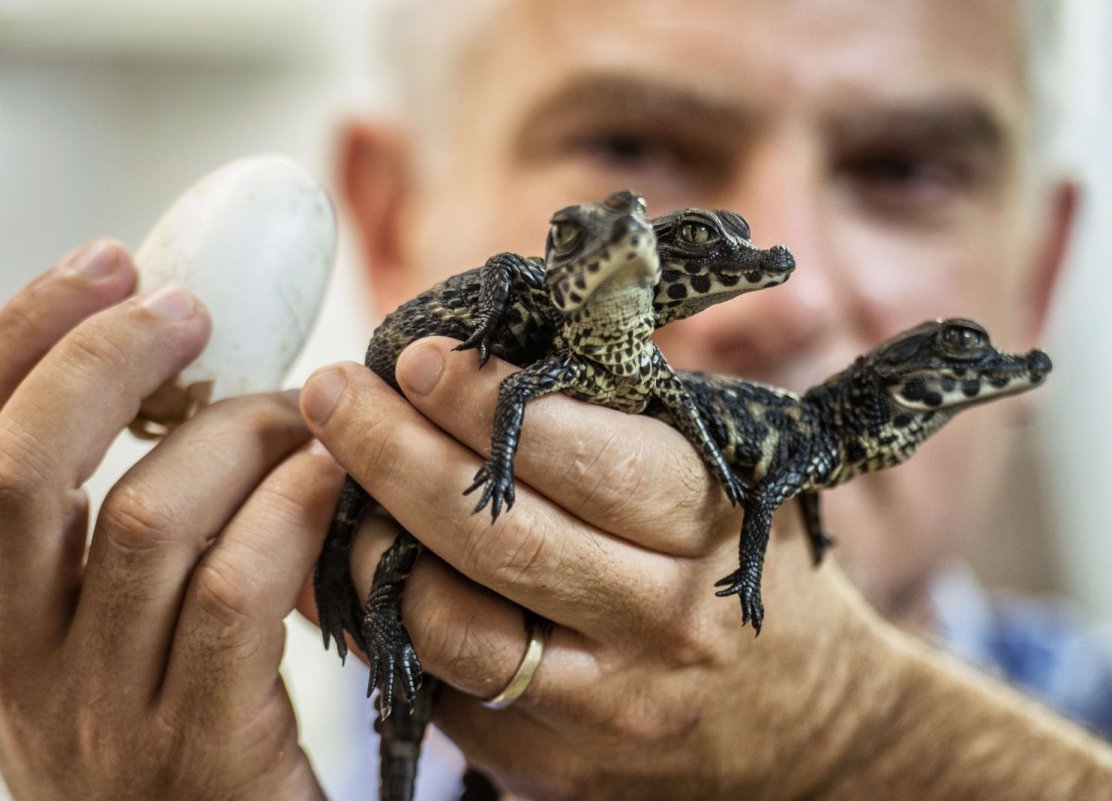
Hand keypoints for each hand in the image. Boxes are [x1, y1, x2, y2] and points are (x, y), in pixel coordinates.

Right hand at [0, 241, 339, 800]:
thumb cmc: (177, 728)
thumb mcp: (105, 632)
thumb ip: (114, 525)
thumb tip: (195, 372)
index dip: (28, 335)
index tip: (106, 261)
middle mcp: (15, 658)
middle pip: (20, 470)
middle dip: (103, 361)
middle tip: (188, 309)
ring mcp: (98, 711)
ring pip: (146, 521)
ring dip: (236, 436)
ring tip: (300, 413)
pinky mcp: (198, 749)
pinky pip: (238, 592)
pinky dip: (289, 511)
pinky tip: (330, 480)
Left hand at [299, 336, 882, 800]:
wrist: (809, 723)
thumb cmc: (745, 563)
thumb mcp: (721, 473)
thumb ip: (621, 415)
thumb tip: (482, 353)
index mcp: (710, 522)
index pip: (588, 458)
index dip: (488, 405)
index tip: (414, 356)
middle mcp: (664, 619)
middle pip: (503, 537)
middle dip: (398, 456)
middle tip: (332, 394)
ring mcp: (612, 702)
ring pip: (460, 624)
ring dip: (374, 547)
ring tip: (330, 485)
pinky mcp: (564, 760)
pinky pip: (453, 687)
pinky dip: (394, 621)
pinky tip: (362, 570)